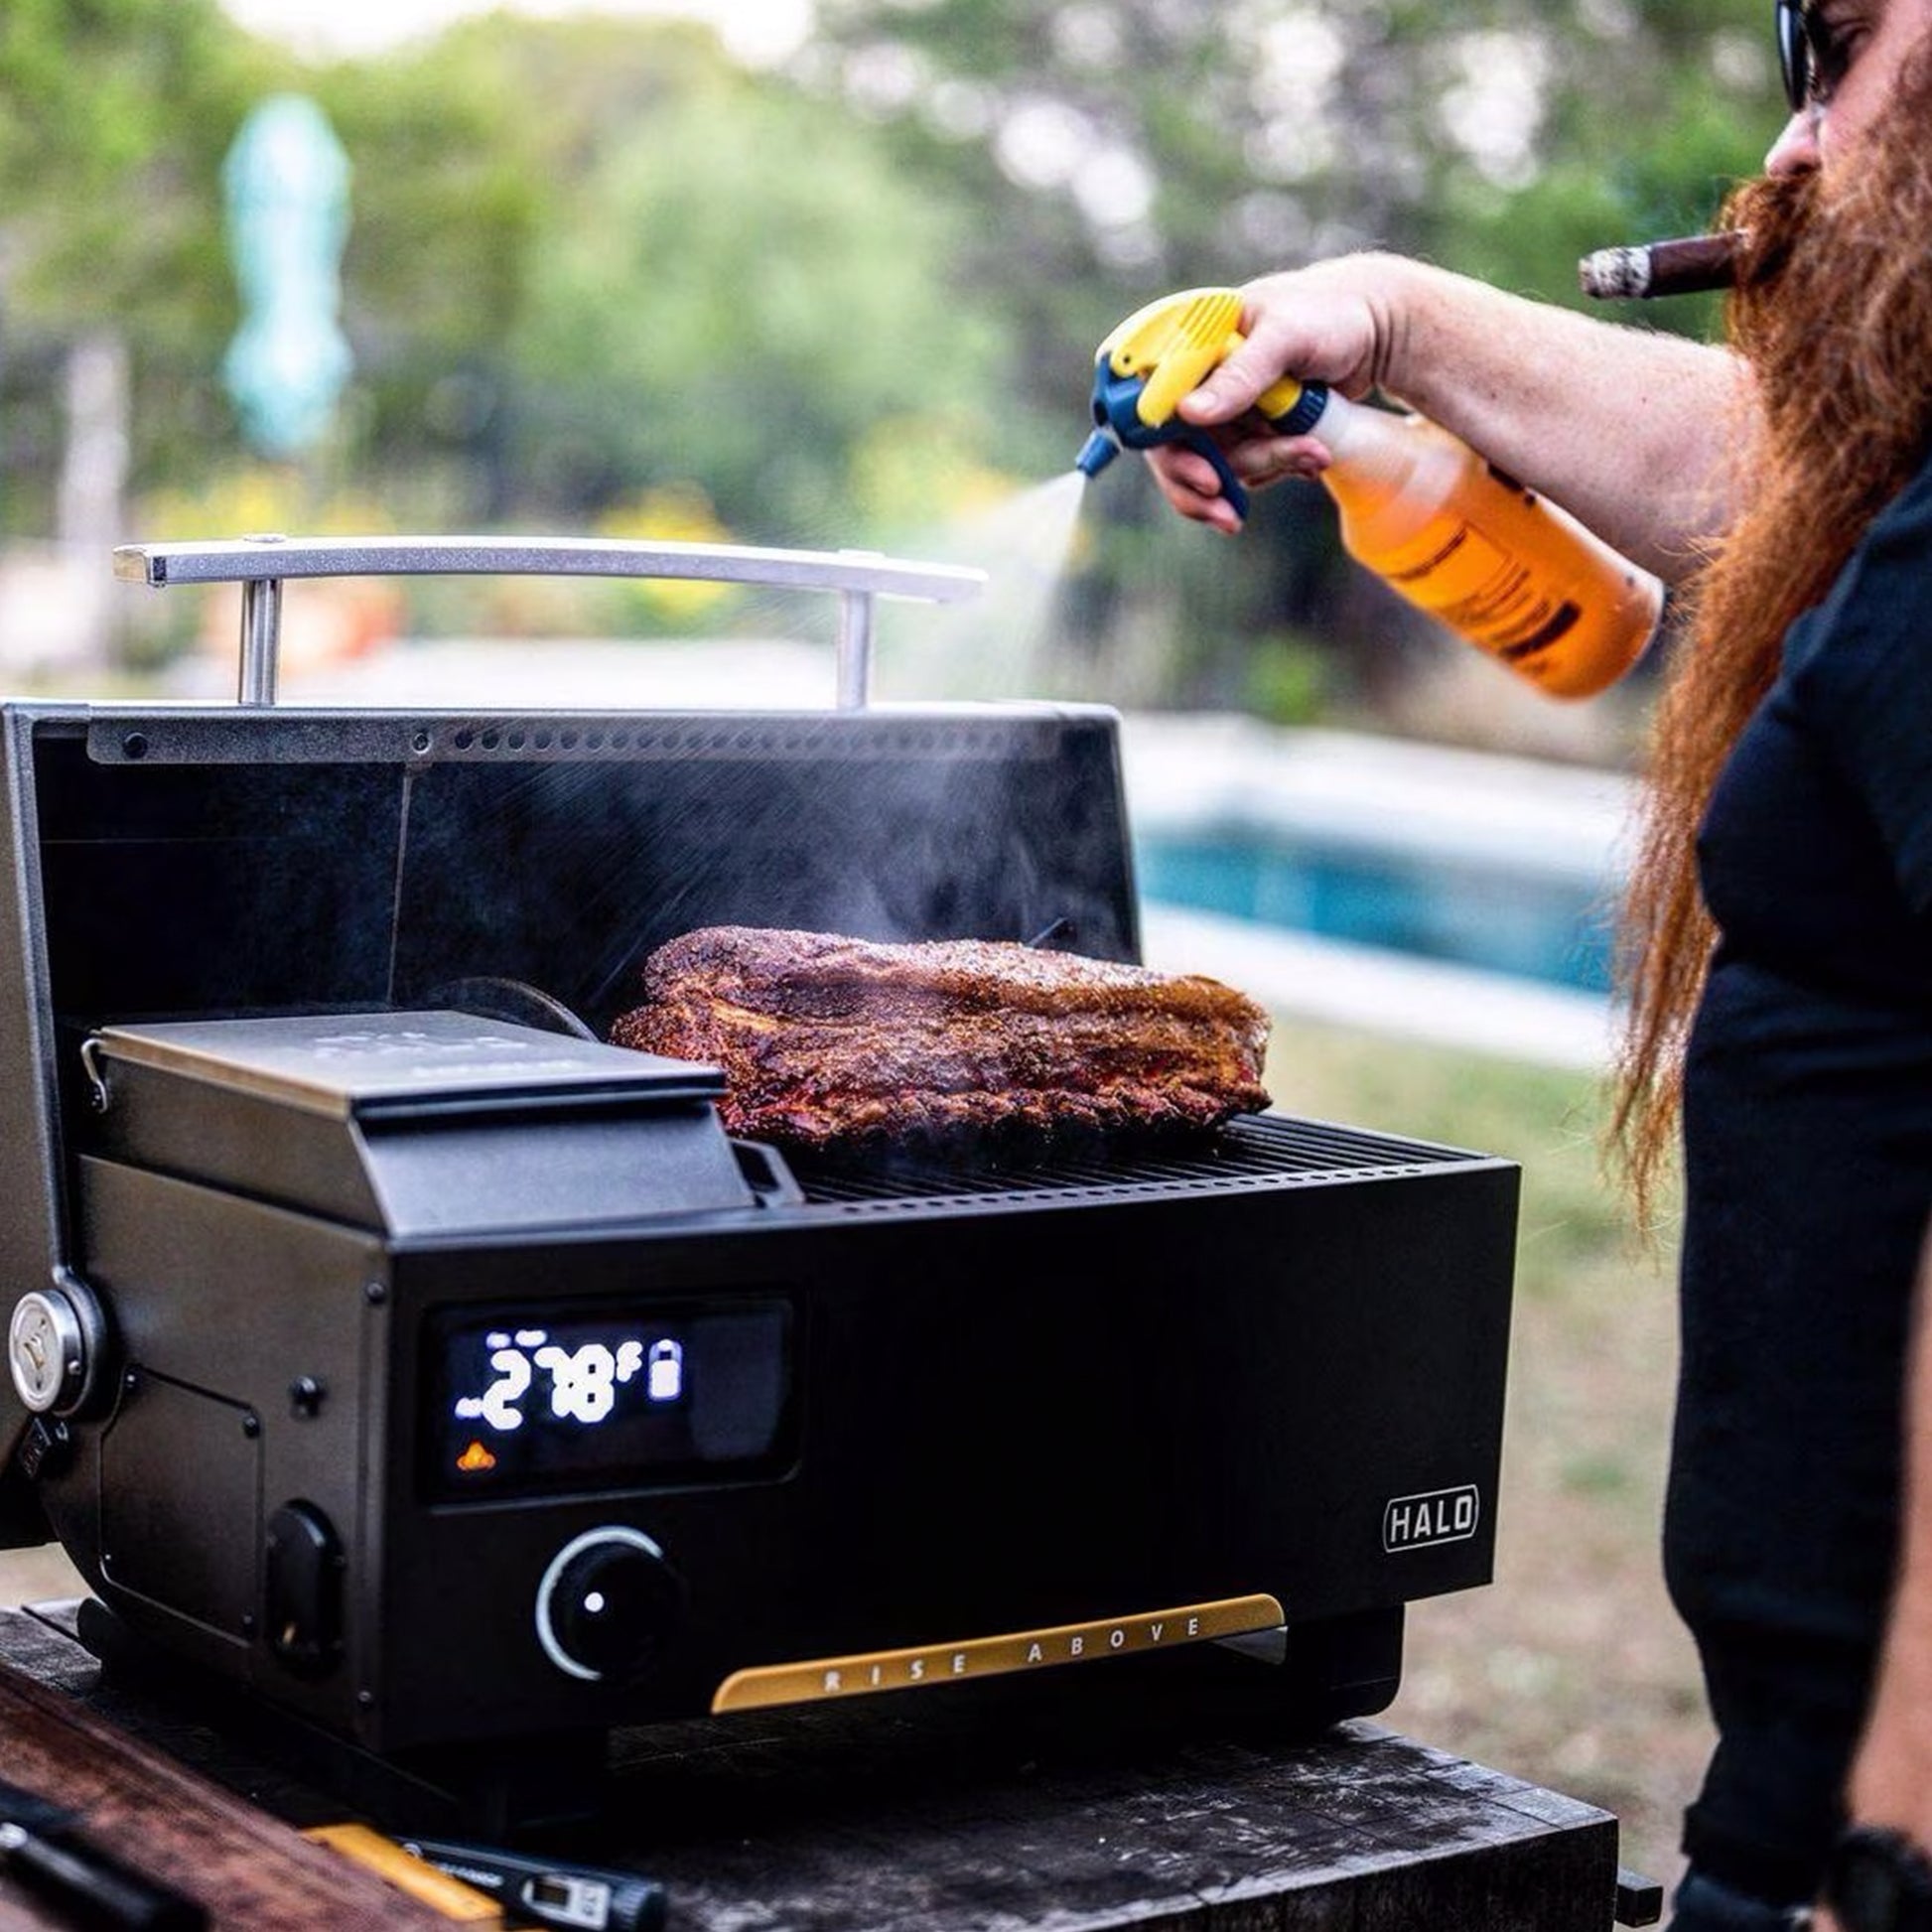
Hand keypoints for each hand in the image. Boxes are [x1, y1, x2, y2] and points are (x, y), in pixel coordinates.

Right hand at [1144, 253, 1411, 531]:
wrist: (1376, 332)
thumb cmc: (1329, 314)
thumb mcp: (1286, 337)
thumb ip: (1239, 375)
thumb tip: (1187, 414)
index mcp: (1189, 344)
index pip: (1146, 401)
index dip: (1163, 446)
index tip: (1203, 476)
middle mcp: (1196, 380)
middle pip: (1172, 448)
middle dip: (1206, 483)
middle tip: (1232, 514)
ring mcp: (1221, 409)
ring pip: (1216, 464)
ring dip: (1264, 469)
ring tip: (1314, 454)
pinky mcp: (1246, 431)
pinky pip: (1245, 469)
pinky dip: (1278, 470)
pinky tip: (1312, 455)